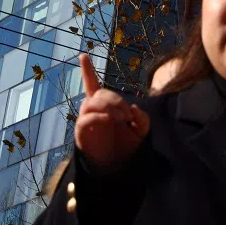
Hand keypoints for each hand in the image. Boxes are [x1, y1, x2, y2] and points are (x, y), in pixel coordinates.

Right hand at [75, 54, 148, 173]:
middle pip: (100, 93)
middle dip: (116, 100)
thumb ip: (143, 118)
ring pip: (92, 102)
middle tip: (127, 116)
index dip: (87, 70)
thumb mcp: (142, 131)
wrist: (118, 169)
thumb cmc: (127, 147)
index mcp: (105, 106)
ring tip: (120, 119)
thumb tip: (134, 109)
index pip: (93, 84)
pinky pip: (86, 118)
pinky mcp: (82, 132)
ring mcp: (86, 120)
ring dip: (109, 107)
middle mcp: (93, 110)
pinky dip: (98, 117)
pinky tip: (108, 121)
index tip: (83, 54)